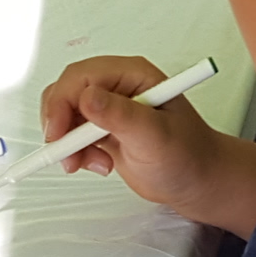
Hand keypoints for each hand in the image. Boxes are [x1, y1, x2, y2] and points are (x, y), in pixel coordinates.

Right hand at [38, 54, 233, 210]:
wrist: (197, 181)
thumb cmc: (188, 156)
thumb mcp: (155, 136)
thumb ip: (121, 116)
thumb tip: (87, 97)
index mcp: (133, 74)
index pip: (82, 76)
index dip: (63, 102)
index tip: (58, 134)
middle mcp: (118, 86)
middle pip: (67, 92)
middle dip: (60, 124)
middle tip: (67, 156)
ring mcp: (109, 108)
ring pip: (65, 114)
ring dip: (68, 143)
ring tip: (93, 165)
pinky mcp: (102, 129)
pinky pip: (72, 134)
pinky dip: (76, 153)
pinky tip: (100, 166)